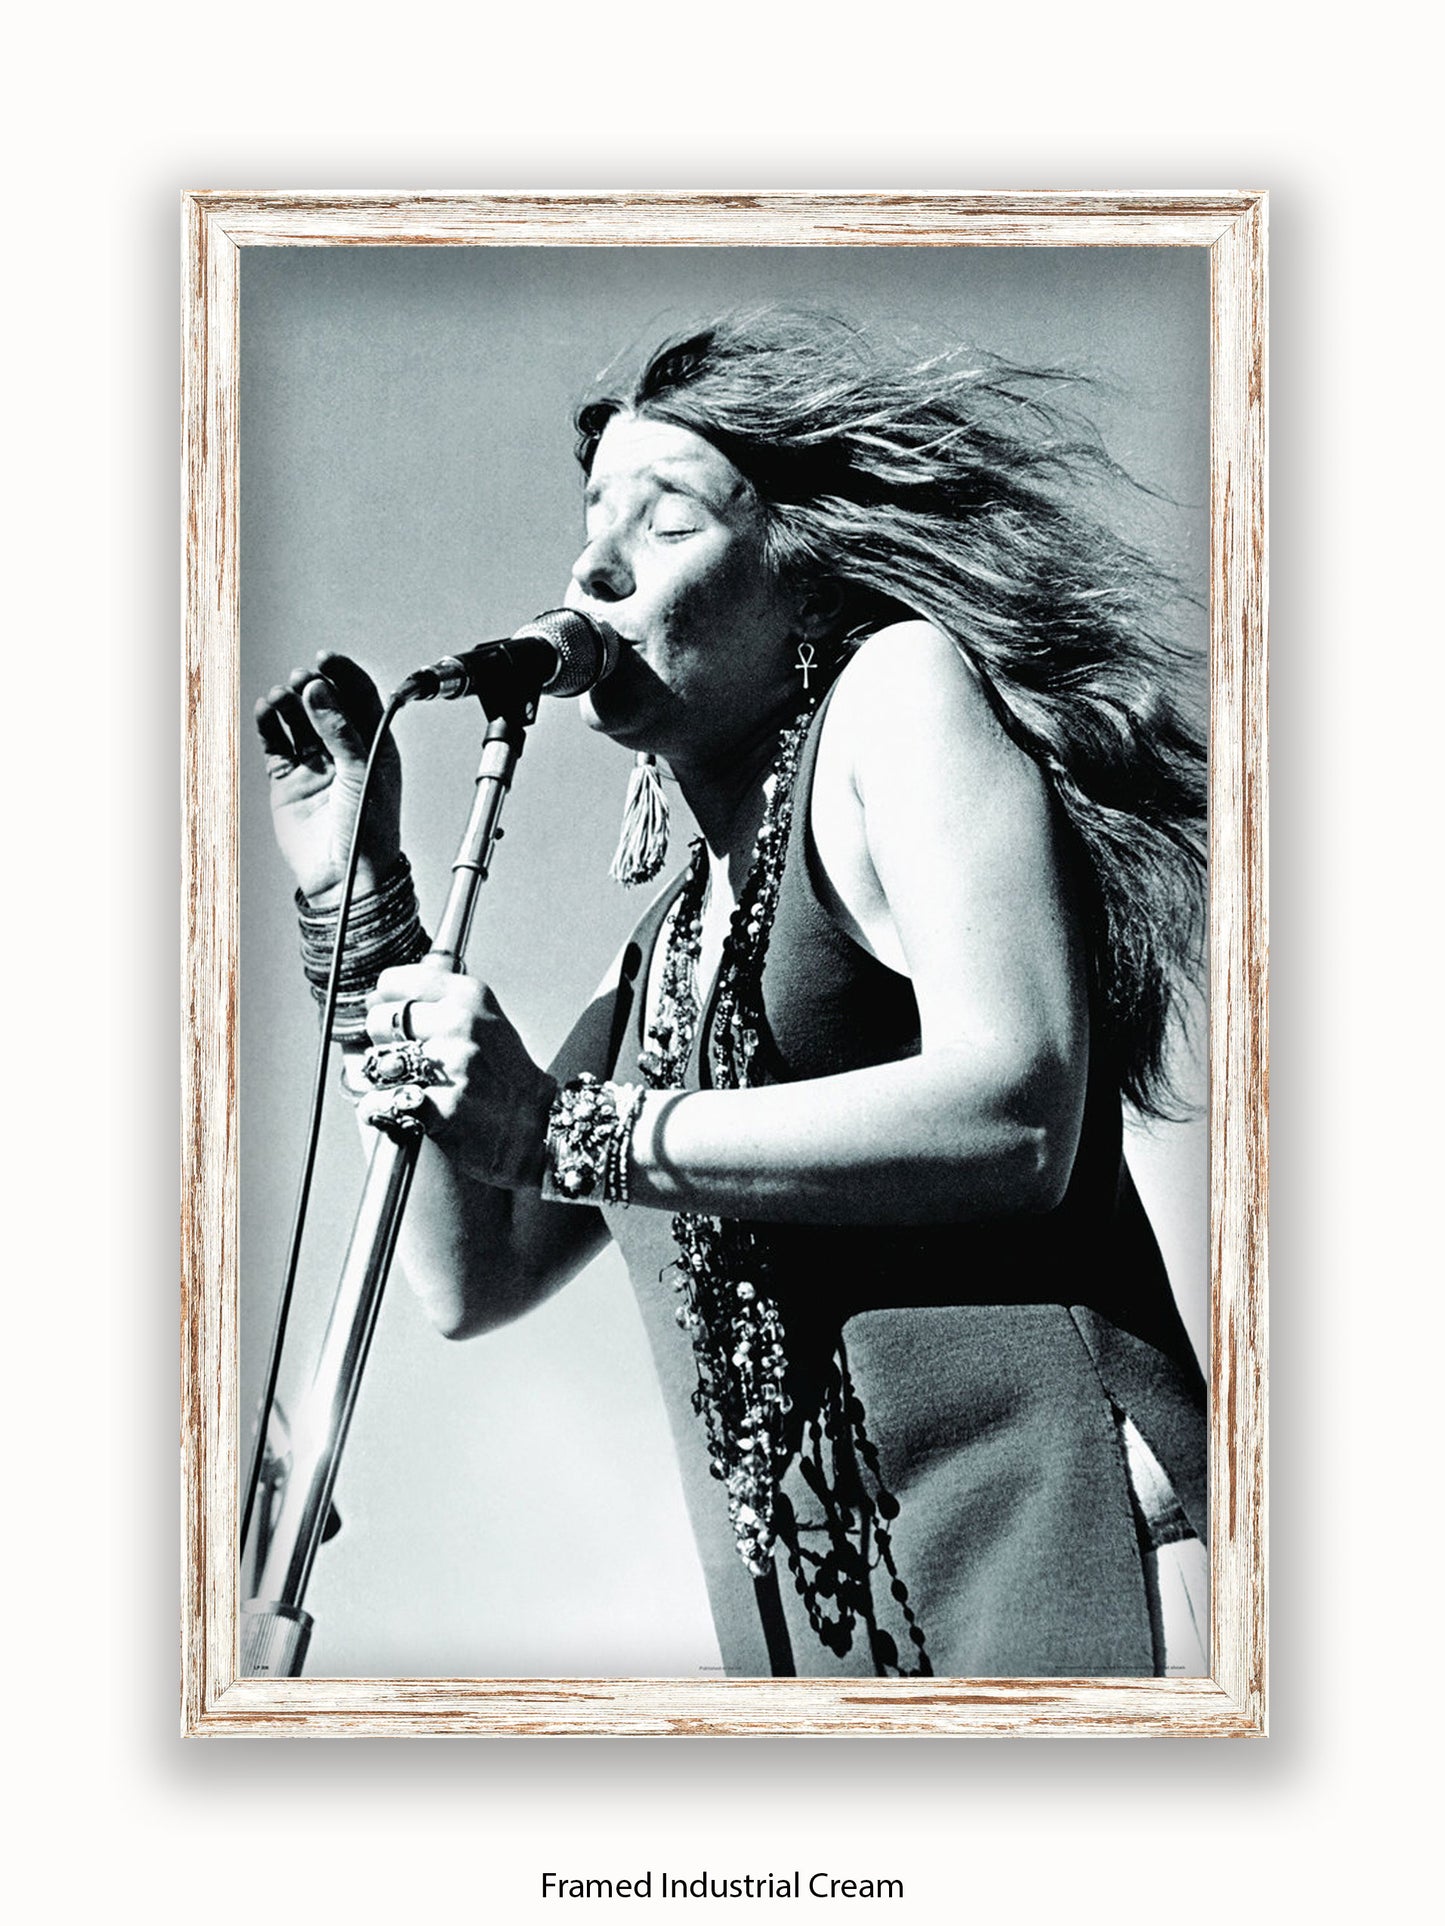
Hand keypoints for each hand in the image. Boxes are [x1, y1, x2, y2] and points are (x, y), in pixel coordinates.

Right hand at [254, 653, 401, 905]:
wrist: (345, 878)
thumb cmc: (368, 831)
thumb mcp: (363, 772)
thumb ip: (341, 730)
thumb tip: (318, 689)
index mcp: (375, 744)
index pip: (360, 697)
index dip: (343, 675)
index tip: (326, 658)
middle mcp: (344, 749)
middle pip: (325, 703)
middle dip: (314, 687)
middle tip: (303, 679)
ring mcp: (314, 763)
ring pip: (297, 719)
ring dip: (289, 703)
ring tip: (281, 697)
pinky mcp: (287, 779)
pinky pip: (275, 742)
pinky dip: (269, 723)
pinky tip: (266, 709)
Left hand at [356, 963, 558, 1191]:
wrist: (534, 1132)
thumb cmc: (503, 1079)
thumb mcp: (481, 1020)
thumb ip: (434, 1003)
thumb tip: (374, 998)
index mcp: (469, 995)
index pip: (391, 983)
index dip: (387, 1006)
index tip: (395, 1024)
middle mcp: (462, 1023)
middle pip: (379, 1021)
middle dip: (384, 1045)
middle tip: (408, 1063)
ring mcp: (454, 1064)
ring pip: (377, 1062)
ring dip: (381, 1080)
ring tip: (407, 1089)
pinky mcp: (445, 1107)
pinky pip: (380, 1101)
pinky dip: (379, 1111)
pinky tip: (397, 1113)